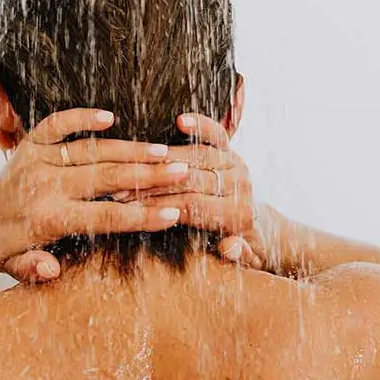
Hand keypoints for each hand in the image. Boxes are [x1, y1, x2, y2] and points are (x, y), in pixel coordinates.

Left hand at [0, 108, 192, 281]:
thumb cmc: (9, 249)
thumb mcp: (19, 268)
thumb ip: (36, 270)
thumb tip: (53, 271)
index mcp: (48, 219)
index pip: (104, 218)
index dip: (140, 217)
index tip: (174, 214)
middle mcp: (44, 186)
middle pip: (106, 178)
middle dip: (148, 175)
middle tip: (183, 170)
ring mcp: (36, 161)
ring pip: (91, 150)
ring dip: (130, 149)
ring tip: (165, 150)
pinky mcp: (28, 144)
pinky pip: (57, 124)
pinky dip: (81, 117)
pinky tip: (111, 116)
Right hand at [115, 113, 272, 270]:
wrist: (260, 228)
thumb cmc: (241, 248)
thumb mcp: (242, 259)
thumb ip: (237, 254)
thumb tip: (231, 246)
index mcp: (238, 214)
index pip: (192, 206)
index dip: (158, 205)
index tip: (129, 208)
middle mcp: (239, 186)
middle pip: (190, 180)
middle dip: (153, 183)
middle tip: (119, 186)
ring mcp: (235, 166)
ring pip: (197, 156)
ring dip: (161, 159)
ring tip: (131, 163)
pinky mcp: (231, 152)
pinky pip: (216, 135)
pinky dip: (201, 126)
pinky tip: (181, 120)